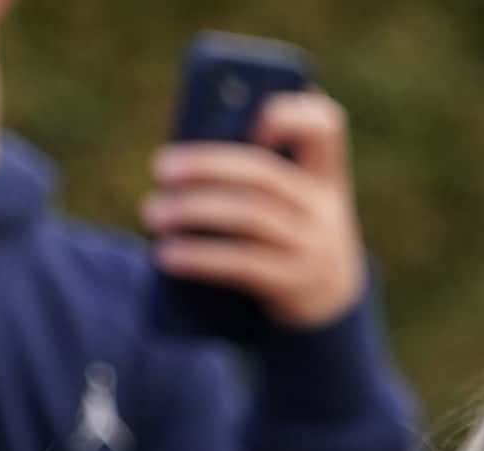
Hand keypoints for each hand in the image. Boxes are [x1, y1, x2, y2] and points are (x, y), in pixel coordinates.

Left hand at [143, 90, 368, 331]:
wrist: (331, 301)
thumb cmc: (287, 230)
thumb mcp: (289, 198)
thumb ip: (253, 171)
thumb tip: (183, 160)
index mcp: (322, 173)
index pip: (324, 128)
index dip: (292, 116)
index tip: (252, 122)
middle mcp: (324, 208)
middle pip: (264, 174)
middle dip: (206, 166)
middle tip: (161, 169)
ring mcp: (313, 247)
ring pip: (250, 217)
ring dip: (192, 212)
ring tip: (153, 214)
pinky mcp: (294, 283)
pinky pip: (243, 264)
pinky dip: (200, 257)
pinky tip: (167, 255)